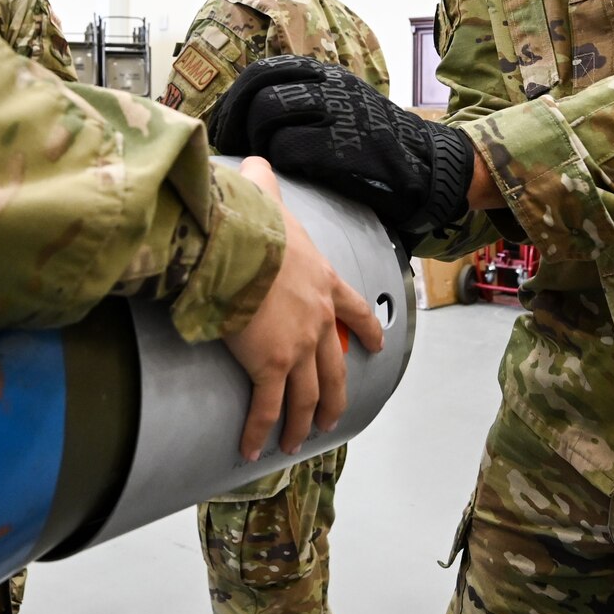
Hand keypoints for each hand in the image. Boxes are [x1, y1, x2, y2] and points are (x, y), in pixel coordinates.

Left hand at [210, 56, 474, 247]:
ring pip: (270, 113)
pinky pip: (289, 147)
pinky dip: (279, 162)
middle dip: (236, 120)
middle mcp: (331, 87)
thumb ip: (306, 102)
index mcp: (327, 75)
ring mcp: (338, 114)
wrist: (431, 168)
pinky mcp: (344, 147)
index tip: (226, 127)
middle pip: (259, 90)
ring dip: (256, 142)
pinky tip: (287, 175)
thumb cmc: (379, 144)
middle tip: (232, 147)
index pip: (263, 72)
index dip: (235, 100)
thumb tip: (251, 113)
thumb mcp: (344, 107)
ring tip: (260, 163)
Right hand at [222, 158, 384, 461]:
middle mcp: (318, 320)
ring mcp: (296, 347)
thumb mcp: (267, 199)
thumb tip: (254, 165)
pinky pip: (266, 408)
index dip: (366, 331)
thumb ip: (264, 185)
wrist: (238, 246)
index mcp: (323, 282)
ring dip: (300, 421)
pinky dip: (259, 431)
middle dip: (333, 397)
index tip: (375, 347)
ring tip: (295, 441)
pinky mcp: (268, 367)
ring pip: (306, 396)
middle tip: (330, 417)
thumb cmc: (252, 221)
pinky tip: (251, 448)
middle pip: (334, 369)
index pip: (355, 311)